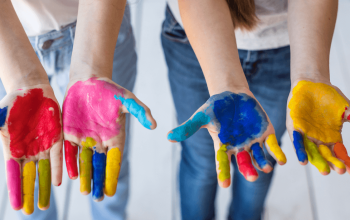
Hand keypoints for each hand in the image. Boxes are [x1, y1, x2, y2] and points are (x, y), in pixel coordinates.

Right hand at [0, 84, 62, 213]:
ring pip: (45, 171)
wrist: (32, 91)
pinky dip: (58, 169)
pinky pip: (58, 157)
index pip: (15, 175)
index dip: (16, 190)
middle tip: (34, 211)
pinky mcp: (57, 138)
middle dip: (32, 194)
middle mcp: (29, 151)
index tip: (18, 207)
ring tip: (46, 204)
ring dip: (46, 187)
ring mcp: (44, 146)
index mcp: (13, 150)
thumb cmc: (13, 104)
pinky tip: (59, 182)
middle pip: (31, 177)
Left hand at [63, 77, 155, 200]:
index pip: (114, 160)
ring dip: (85, 176)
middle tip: (98, 198)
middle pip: (100, 165)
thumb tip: (154, 125)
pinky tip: (71, 176)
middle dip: (99, 181)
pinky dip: (70, 163)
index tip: (111, 190)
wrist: (88, 81)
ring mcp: (85, 138)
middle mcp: (101, 141)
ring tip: (85, 192)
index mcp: (115, 137)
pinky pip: (70, 152)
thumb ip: (140, 112)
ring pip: (85, 161)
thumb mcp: (127, 100)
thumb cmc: (110, 90)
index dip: (112, 175)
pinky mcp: (70, 134)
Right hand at [167, 90, 285, 186]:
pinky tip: (282, 160)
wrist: (232, 95)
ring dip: (263, 163)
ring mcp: (253, 142)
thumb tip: (167, 137)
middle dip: (248, 170)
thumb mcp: (201, 117)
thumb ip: (188, 128)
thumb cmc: (215, 107)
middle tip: (252, 177)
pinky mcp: (266, 134)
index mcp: (223, 146)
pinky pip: (272, 146)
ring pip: (259, 157)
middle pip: (244, 163)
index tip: (225, 184)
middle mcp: (239, 148)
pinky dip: (277, 153)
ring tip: (267, 168)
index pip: (222, 162)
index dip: (224, 172)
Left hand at [287, 80, 349, 174]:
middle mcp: (318, 138)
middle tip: (339, 171)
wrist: (311, 84)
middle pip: (326, 155)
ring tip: (323, 171)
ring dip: (317, 161)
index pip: (339, 152)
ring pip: (311, 152)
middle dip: (332, 163)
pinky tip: (303, 160)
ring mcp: (305, 134)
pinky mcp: (294, 127)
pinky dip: (300, 150)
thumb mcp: (344, 107)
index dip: (344, 161)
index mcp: (332, 136)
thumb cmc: (329, 95)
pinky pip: (296, 141)